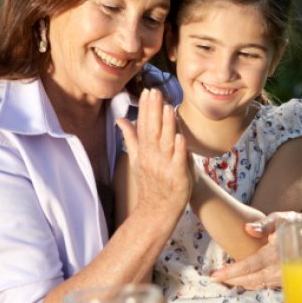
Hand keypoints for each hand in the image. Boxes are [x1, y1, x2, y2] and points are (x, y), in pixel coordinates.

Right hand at [117, 89, 191, 216]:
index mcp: (143, 151)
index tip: (147, 92)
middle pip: (153, 130)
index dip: (146, 109)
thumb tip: (120, 119)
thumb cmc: (150, 183)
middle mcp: (152, 157)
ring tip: (168, 107)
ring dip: (167, 125)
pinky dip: (179, 149)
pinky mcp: (177, 176)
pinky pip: (178, 161)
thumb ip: (131, 137)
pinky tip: (181, 136)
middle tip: (156, 91)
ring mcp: (164, 167)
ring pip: (166, 142)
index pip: (143, 126)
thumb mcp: (137, 159)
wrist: (157, 211)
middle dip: (154, 111)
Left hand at [210, 211, 301, 289]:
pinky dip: (251, 283)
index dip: (231, 272)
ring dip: (240, 283)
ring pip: (257, 284)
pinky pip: (265, 285)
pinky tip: (240, 280)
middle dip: (231, 280)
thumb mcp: (280, 218)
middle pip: (251, 279)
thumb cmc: (293, 223)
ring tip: (223, 279)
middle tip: (214, 279)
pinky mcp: (285, 280)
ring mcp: (283, 276)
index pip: (250, 265)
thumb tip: (248, 229)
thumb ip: (264, 224)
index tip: (214, 275)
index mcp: (276, 253)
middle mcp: (280, 268)